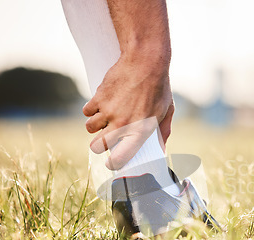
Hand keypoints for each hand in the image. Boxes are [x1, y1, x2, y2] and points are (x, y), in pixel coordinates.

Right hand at [83, 54, 173, 169]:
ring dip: (95, 125)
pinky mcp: (99, 97)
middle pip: (98, 146)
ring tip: (104, 118)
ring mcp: (108, 111)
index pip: (121, 157)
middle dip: (98, 145)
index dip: (114, 163)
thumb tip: (161, 149)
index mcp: (140, 131)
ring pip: (90, 127)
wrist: (145, 61)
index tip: (111, 164)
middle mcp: (122, 124)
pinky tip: (101, 105)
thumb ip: (163, 132)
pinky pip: (87, 111)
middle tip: (103, 140)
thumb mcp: (166, 111)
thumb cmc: (158, 87)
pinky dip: (91, 109)